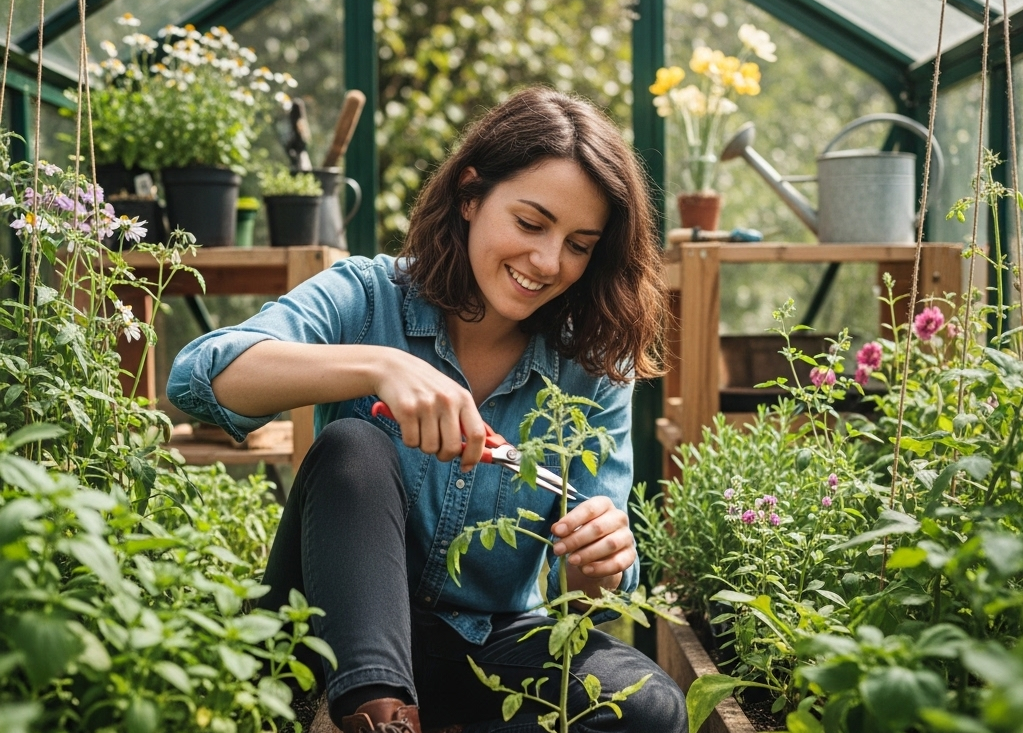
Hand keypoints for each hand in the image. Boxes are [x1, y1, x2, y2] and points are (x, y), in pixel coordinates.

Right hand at [374, 348, 487, 469]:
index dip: (474, 456)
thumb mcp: (451, 396)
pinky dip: (410, 440)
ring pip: (429, 448)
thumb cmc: (426, 387)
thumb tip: (480, 452)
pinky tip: (409, 425)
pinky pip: (411, 442)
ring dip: (424, 445)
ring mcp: (426, 404)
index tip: (466, 466)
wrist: (394, 368)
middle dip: (444, 455)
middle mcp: (447, 400)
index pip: (477, 435)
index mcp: (463, 398)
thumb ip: (465, 421)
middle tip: (437, 448)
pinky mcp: (406, 409)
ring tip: (421, 428)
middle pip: (452, 447)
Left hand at [551, 496, 634, 590]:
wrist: (600, 553)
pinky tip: (585, 570)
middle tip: (558, 549)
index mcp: (604, 504)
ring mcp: (627, 536)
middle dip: (576, 539)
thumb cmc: (584, 534)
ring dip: (588, 554)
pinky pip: (618, 563)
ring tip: (571, 561)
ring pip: (610, 544)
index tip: (556, 531)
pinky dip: (601, 568)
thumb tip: (556, 530)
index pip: (590, 509)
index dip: (572, 520)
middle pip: (598, 527)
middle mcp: (619, 517)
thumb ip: (566, 528)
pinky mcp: (630, 555)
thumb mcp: (575, 527)